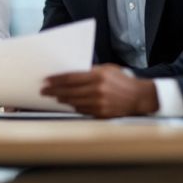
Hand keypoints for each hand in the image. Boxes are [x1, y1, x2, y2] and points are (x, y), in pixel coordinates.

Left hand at [40, 64, 158, 117]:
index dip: (56, 80)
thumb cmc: (122, 81)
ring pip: (73, 102)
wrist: (139, 97)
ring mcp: (99, 103)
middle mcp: (97, 90)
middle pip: (69, 91)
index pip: (70, 78)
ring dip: (61, 99)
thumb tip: (71, 73)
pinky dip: (73, 106)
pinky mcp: (101, 113)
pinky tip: (68, 103)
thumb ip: (90, 71)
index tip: (46, 80)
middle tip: (44, 91)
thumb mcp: (107, 69)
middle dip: (54, 91)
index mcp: (98, 76)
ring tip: (54, 97)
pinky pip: (82, 110)